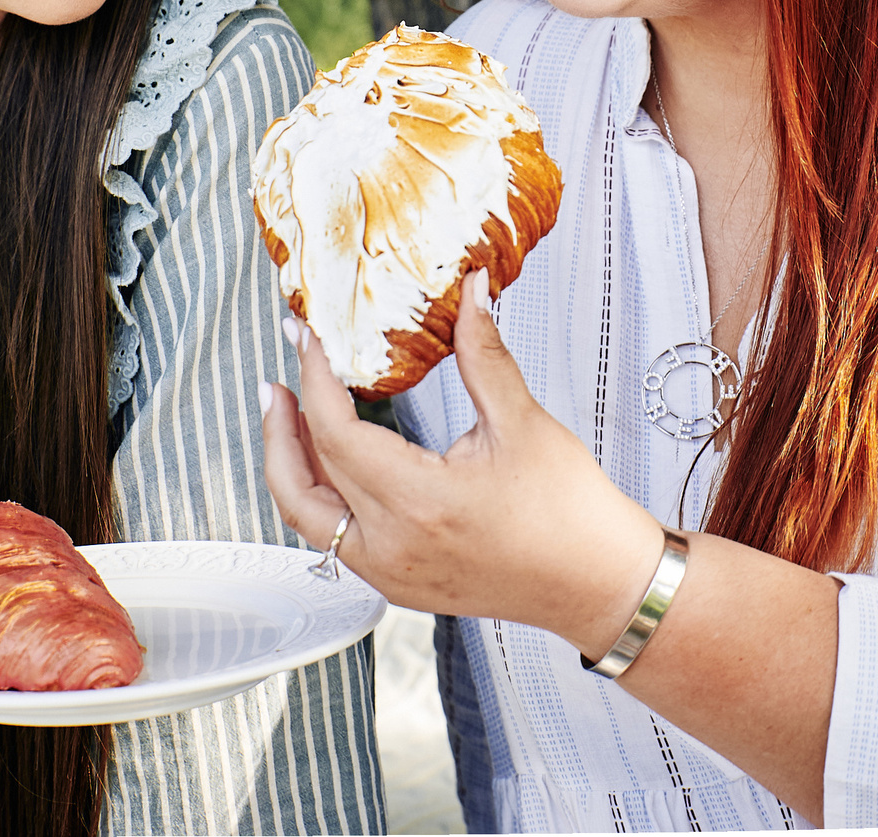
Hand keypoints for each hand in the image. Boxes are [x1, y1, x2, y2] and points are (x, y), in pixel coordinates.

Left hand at [261, 273, 664, 657]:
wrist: (597, 583)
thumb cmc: (570, 515)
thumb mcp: (523, 423)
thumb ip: (483, 352)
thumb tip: (470, 292)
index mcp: (420, 503)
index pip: (336, 433)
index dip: (315, 379)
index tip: (310, 342)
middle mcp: (393, 547)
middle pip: (302, 482)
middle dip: (281, 424)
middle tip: (279, 378)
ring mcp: (391, 574)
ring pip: (308, 520)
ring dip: (290, 467)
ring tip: (290, 419)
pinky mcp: (400, 585)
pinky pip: (335, 541)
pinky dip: (320, 499)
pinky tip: (330, 466)